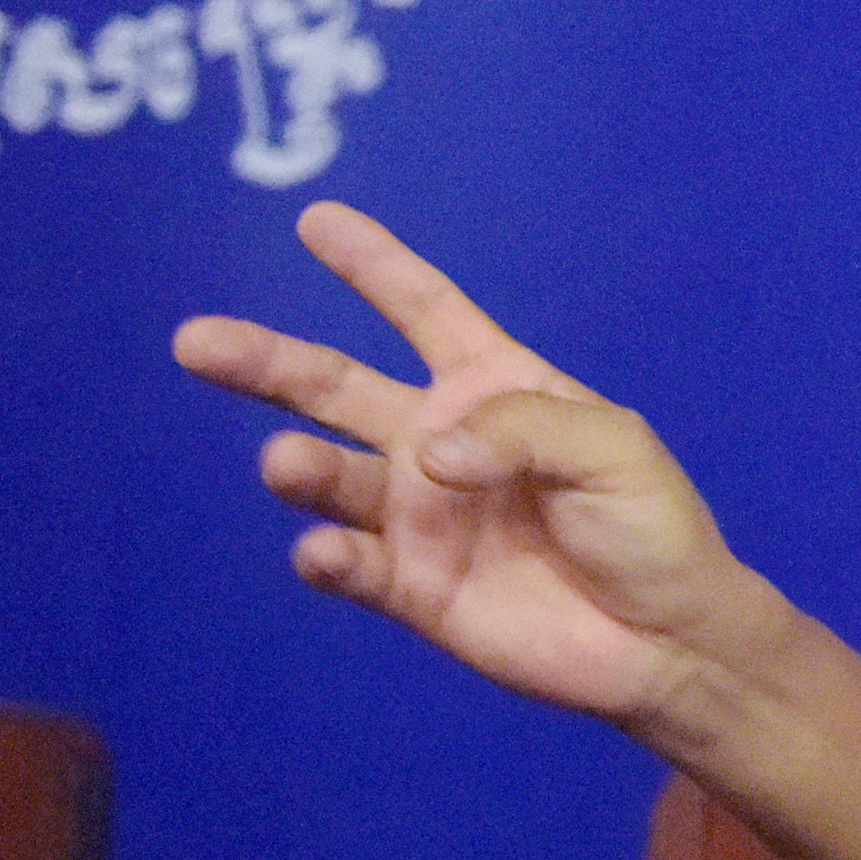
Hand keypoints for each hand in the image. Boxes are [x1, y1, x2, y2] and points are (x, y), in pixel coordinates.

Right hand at [172, 202, 766, 734]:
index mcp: (495, 386)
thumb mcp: (611, 447)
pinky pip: (350, 564)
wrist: (665, 639)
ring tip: (284, 465)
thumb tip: (427, 454)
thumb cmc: (650, 527)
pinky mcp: (411, 588)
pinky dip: (327, 557)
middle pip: (334, 388)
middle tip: (195, 342)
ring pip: (332, 477)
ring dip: (302, 470)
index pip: (422, 310)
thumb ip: (522, 429)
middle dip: (265, 363)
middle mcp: (440, 443)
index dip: (372, 265)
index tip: (314, 220)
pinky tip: (321, 551)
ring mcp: (418, 517)